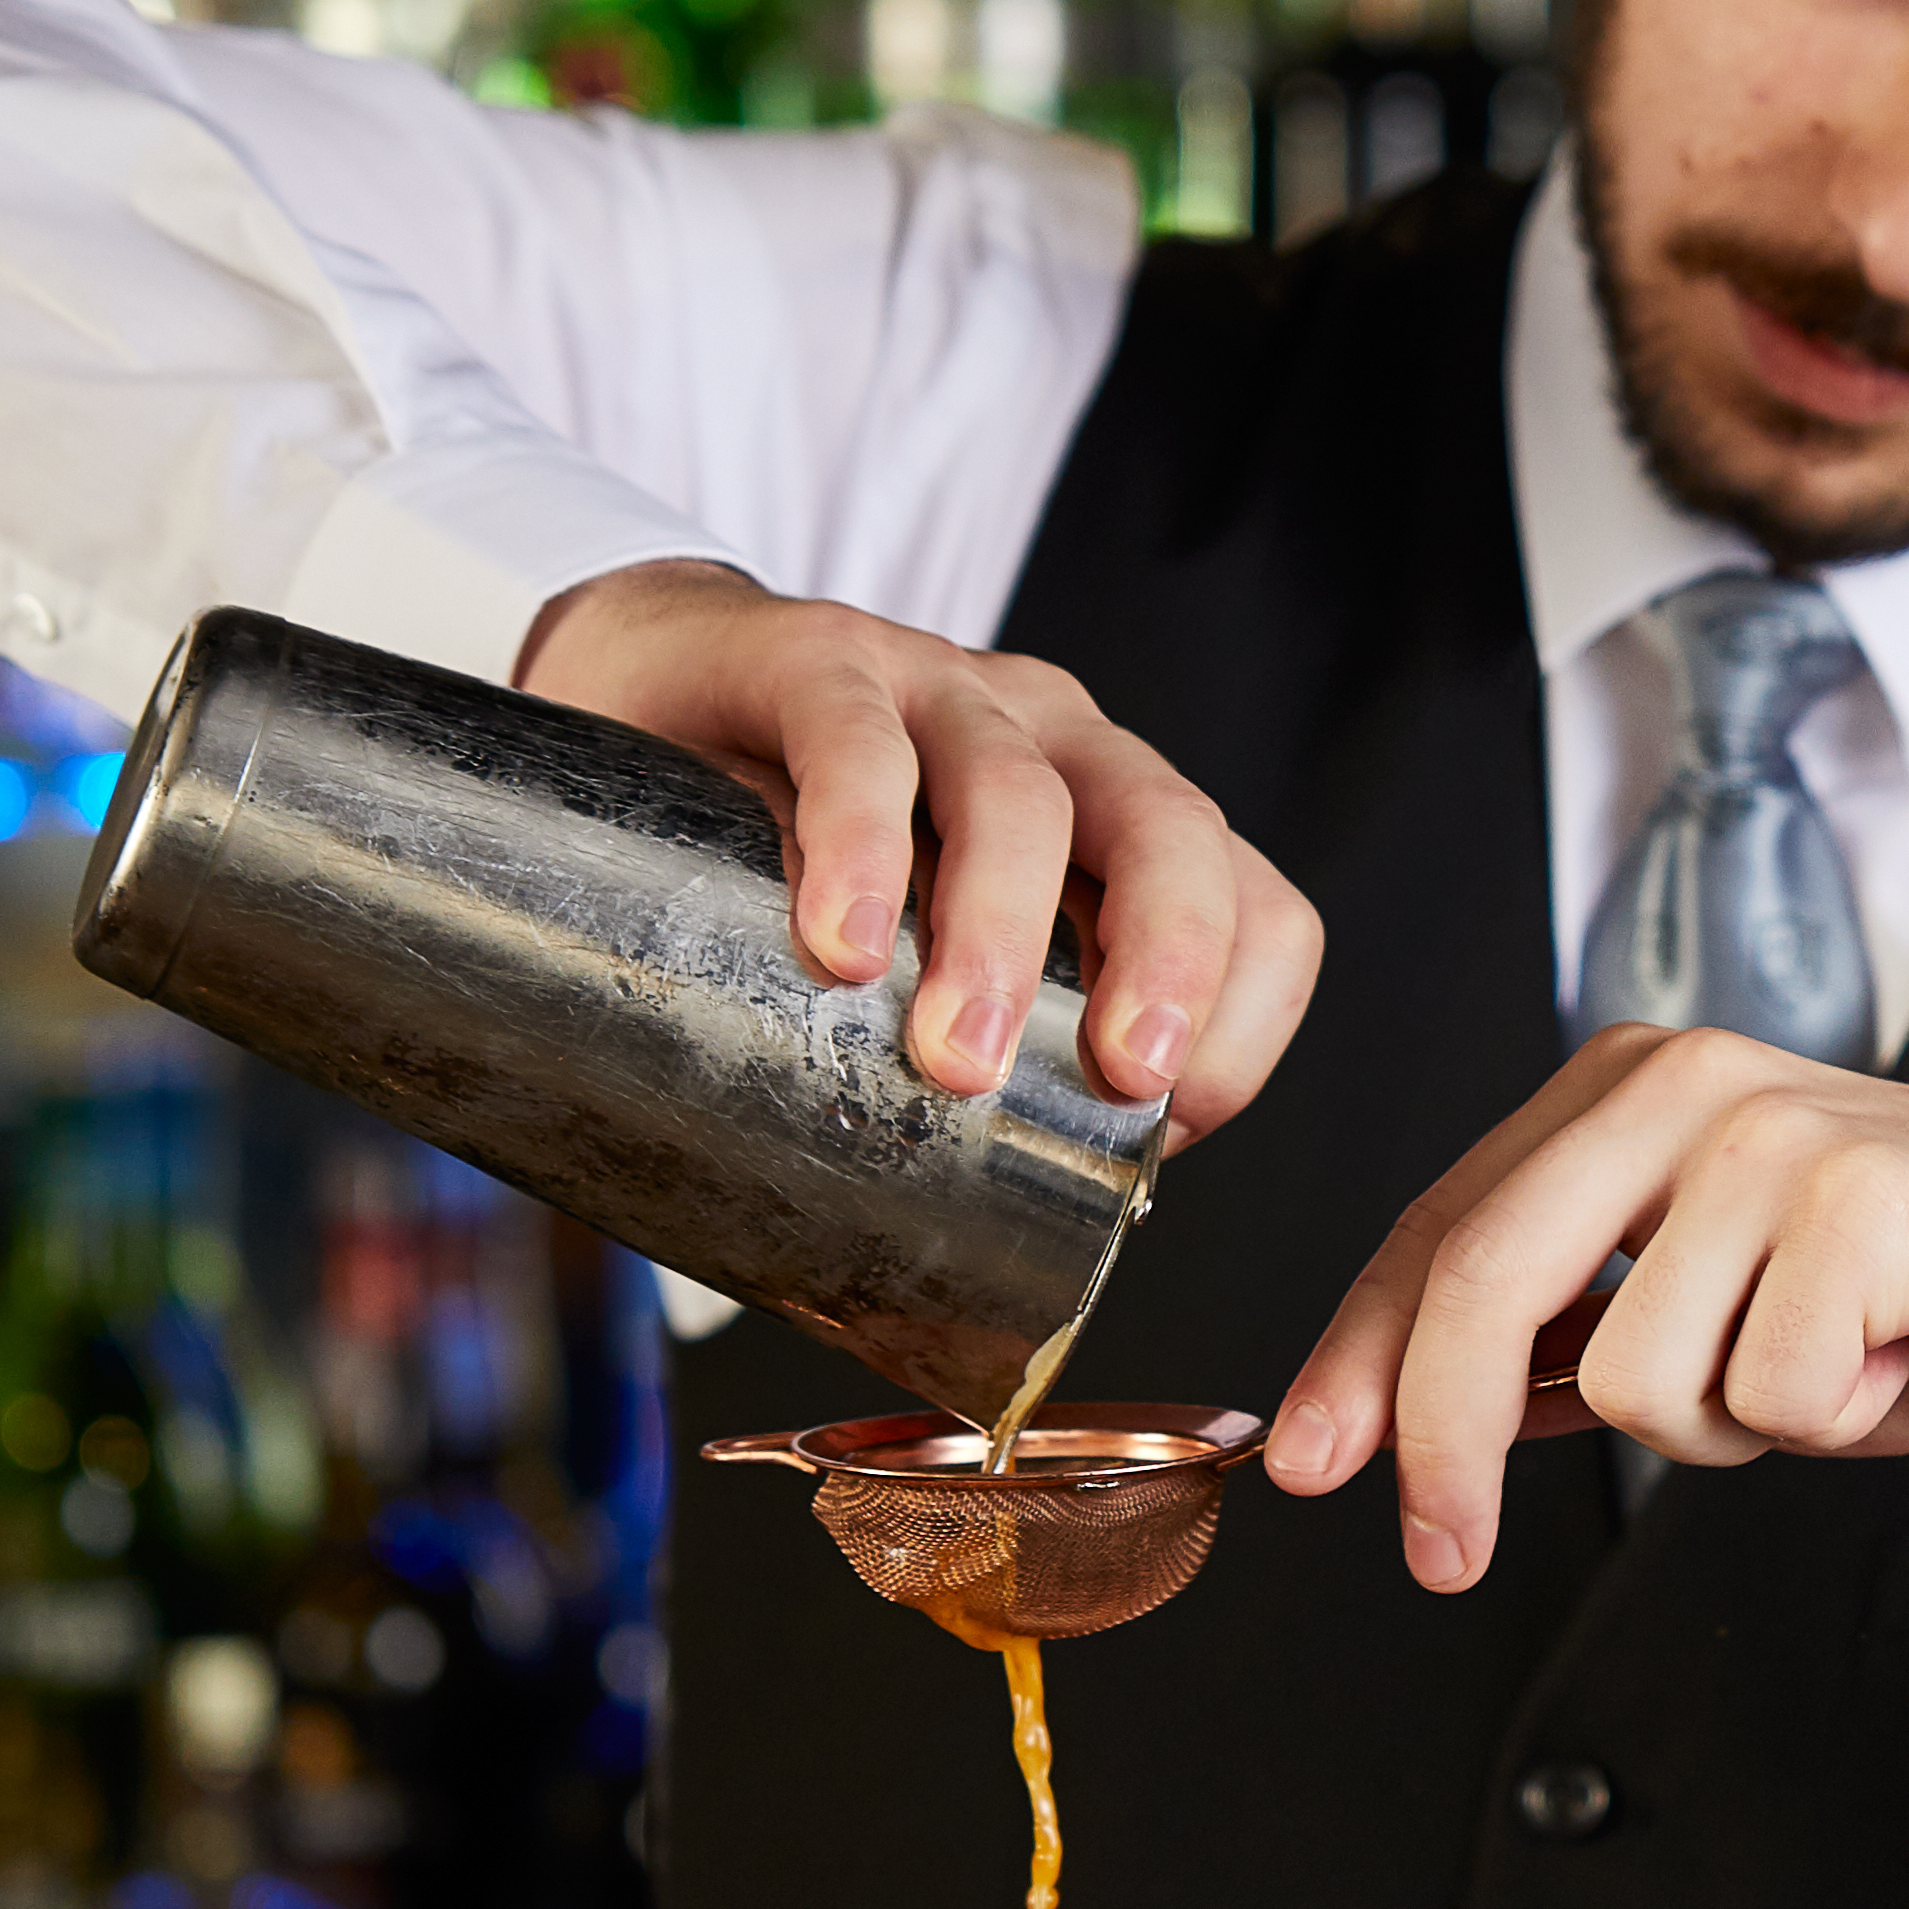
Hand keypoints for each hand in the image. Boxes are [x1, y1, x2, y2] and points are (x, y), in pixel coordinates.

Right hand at [516, 557, 1322, 1133]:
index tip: (1173, 1127)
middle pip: (1169, 830)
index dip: (1248, 1016)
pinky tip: (841, 945)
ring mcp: (942, 689)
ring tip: (951, 1058)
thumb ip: (985, 1053)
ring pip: (1015, 792)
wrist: (653, 692)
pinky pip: (856, 740)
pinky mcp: (815, 659)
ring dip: (999, 936)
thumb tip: (1007, 1249)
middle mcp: (1058, 743)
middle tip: (1121, 1084)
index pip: (1255, 901)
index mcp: (1116, 824)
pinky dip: (859, 844)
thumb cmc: (809, 855)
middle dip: (1167, 959)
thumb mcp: (930, 953)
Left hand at [1265, 1027, 1908, 1589]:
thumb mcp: (1706, 1319)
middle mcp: (1684, 1085)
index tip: (1310, 1466)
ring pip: (1633, 1376)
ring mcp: (1773, 1132)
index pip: (1441, 1227)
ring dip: (1730, 1425)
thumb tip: (1399, 1413)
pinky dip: (1828, 1416)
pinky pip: (1766, 1394)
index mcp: (1625, 1090)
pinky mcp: (1865, 1198)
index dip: (1358, 1358)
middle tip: (1441, 1558)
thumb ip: (1560, 1343)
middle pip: (1483, 1281)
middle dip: (1439, 1442)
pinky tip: (1898, 1352)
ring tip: (1828, 1365)